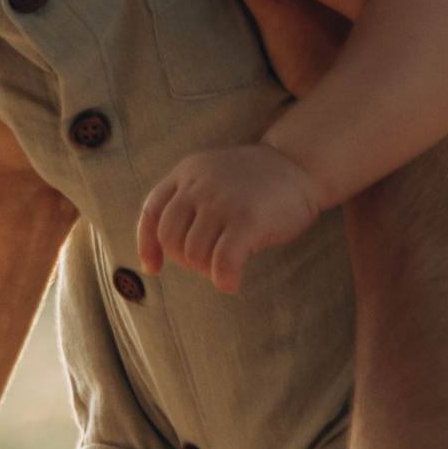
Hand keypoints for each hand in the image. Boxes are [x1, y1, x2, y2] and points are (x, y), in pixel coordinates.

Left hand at [138, 140, 323, 293]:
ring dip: (207, 271)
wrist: (300, 165)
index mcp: (187, 172)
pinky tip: (232, 284)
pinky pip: (222, 264)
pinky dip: (225, 281)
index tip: (154, 267)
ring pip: (194, 254)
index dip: (147, 245)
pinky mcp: (247, 220)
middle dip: (185, 260)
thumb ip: (187, 198)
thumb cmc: (256, 181)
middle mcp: (199, 184)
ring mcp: (222, 202)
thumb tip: (161, 249)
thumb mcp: (212, 175)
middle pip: (170, 238)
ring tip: (226, 268)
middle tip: (208, 264)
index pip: (151, 212)